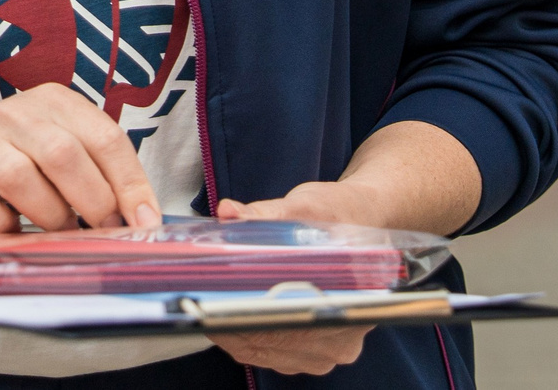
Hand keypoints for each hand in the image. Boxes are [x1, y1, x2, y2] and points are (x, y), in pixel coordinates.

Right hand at [0, 86, 161, 233]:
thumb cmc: (15, 155)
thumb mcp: (59, 144)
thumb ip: (97, 171)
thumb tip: (141, 220)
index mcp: (53, 102)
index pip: (104, 138)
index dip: (130, 185)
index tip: (145, 223)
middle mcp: (13, 115)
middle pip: (63, 155)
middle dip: (92, 202)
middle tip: (100, 230)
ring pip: (21, 179)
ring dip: (50, 216)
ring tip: (59, 230)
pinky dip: (3, 227)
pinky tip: (11, 229)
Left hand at [207, 123, 480, 376]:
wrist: (362, 223)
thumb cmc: (338, 214)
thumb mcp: (306, 205)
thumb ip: (266, 213)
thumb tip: (230, 213)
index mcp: (347, 301)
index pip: (284, 322)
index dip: (240, 314)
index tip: (206, 303)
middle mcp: (340, 338)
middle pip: (271, 342)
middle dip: (230, 320)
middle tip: (195, 297)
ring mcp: (327, 351)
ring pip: (265, 351)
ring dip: (234, 329)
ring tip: (205, 302)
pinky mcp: (312, 352)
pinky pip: (269, 354)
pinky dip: (244, 335)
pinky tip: (225, 311)